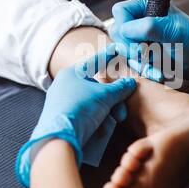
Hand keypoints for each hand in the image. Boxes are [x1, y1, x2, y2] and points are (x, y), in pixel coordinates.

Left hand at [16, 46, 136, 187]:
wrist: (59, 138)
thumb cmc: (81, 109)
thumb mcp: (105, 96)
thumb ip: (120, 88)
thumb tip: (130, 82)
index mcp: (72, 73)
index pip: (95, 61)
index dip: (108, 56)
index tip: (116, 49)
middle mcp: (64, 85)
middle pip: (95, 86)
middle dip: (112, 98)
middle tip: (122, 110)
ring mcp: (61, 102)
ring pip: (91, 101)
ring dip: (106, 110)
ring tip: (114, 120)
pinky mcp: (61, 118)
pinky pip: (83, 113)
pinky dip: (95, 118)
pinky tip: (102, 127)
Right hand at [111, 0, 188, 80]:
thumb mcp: (175, 32)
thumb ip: (150, 27)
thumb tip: (124, 30)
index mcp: (147, 6)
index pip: (120, 11)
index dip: (125, 28)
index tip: (138, 43)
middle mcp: (142, 20)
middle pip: (118, 32)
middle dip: (131, 49)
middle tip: (145, 56)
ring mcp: (142, 37)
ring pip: (123, 49)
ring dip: (139, 63)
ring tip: (157, 69)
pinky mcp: (145, 53)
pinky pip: (133, 62)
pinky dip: (144, 70)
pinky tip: (158, 74)